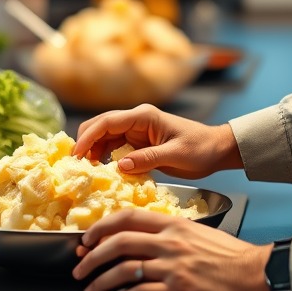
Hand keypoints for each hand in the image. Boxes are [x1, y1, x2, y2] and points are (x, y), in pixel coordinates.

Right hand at [73, 104, 242, 177]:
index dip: (87, 137)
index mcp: (144, 116)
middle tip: (76, 167)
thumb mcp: (175, 155)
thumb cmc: (200, 149)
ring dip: (93, 153)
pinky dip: (104, 158)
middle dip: (85, 144)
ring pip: (104, 138)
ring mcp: (136, 131)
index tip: (75, 155)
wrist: (216, 149)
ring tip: (86, 173)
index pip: (107, 122)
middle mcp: (136, 120)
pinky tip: (102, 172)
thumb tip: (119, 166)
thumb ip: (147, 159)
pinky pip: (114, 149)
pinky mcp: (138, 143)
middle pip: (100, 127)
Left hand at [73, 209, 274, 290]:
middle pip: (118, 242)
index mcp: (173, 224)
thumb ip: (170, 233)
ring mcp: (172, 265)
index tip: (87, 238)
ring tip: (91, 289)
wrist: (253, 272)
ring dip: (101, 280)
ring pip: (123, 269)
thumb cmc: (229, 254)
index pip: (128, 217)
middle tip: (79, 266)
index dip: (101, 227)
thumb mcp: (198, 232)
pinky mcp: (177, 288)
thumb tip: (144, 240)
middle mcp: (169, 241)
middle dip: (92, 255)